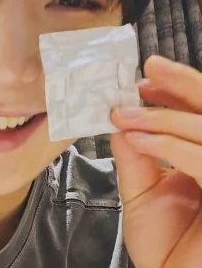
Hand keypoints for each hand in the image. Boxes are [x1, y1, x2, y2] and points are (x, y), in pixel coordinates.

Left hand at [111, 55, 201, 267]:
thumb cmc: (165, 245)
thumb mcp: (141, 191)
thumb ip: (134, 155)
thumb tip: (120, 119)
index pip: (200, 114)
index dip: (177, 91)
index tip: (143, 80)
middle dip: (185, 84)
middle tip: (152, 67)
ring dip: (164, 117)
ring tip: (125, 113)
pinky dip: (170, 145)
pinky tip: (138, 138)